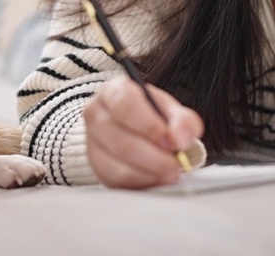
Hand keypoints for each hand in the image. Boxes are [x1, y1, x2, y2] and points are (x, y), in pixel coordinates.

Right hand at [83, 76, 203, 188]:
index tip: (171, 141)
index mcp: (114, 91)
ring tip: (170, 173)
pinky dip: (141, 182)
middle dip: (154, 158)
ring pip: (117, 166)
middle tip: (176, 164)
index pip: (126, 105)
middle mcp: (96, 114)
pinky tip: (157, 178)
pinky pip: (116, 181)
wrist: (137, 129)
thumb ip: (183, 121)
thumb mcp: (171, 111)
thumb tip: (182, 139)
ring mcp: (91, 142)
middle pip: (121, 141)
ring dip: (149, 173)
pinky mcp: (95, 166)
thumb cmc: (153, 116)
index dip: (150, 126)